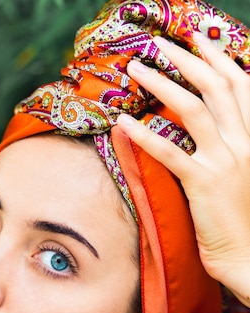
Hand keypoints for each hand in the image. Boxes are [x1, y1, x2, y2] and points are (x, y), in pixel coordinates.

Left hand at [116, 34, 249, 305]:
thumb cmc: (243, 222)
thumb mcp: (244, 176)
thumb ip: (231, 149)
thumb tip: (205, 132)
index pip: (240, 86)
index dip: (218, 59)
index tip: (196, 40)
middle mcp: (245, 143)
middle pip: (215, 87)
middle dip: (186, 59)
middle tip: (158, 45)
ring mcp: (226, 161)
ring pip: (193, 108)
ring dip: (162, 83)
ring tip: (136, 70)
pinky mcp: (204, 183)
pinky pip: (170, 152)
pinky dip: (145, 135)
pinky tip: (124, 123)